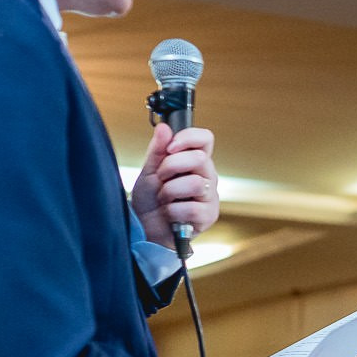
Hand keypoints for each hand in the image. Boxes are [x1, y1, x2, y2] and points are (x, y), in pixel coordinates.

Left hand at [132, 123, 219, 248]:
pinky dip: (173, 211)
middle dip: (171, 167)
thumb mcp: (149, 171)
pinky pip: (192, 208)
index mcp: (195, 161)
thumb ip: (157, 150)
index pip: (205, 139)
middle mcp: (207, 176)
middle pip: (200, 159)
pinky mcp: (208, 216)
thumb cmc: (150, 200)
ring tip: (164, 199)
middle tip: (160, 178)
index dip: (188, 138)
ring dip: (170, 191)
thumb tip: (164, 128)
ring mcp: (210, 196)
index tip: (170, 147)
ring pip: (195, 183)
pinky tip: (170, 214)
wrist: (146, 229)